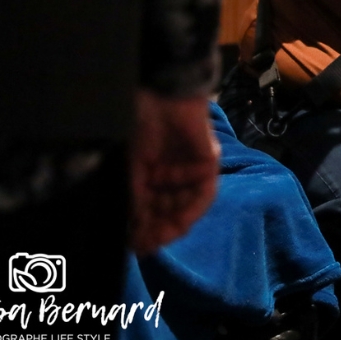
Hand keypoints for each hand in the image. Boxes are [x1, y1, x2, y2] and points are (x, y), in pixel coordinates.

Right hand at [129, 90, 219, 255]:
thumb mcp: (132, 166)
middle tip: (145, 247)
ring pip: (187, 206)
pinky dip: (192, 208)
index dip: (144, 229)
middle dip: (158, 231)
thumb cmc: (141, 122)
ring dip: (174, 224)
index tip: (133, 248)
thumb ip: (135, 197)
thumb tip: (132, 231)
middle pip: (171, 211)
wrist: (160, 92)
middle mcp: (176, 175)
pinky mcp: (209, 162)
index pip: (153, 208)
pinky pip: (205, 192)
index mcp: (155, 173)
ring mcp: (193, 169)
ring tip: (159, 238)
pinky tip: (179, 221)